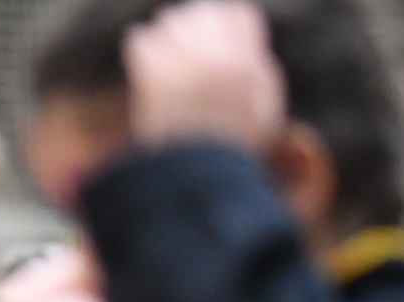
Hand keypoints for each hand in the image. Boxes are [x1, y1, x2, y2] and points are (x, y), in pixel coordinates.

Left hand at [126, 1, 284, 150]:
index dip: (227, 24)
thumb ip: (259, 69)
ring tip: (167, 59)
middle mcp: (216, 59)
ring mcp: (181, 67)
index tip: (217, 40)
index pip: (237, 14)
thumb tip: (244, 42)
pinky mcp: (149, 78)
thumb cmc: (227, 151)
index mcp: (247, 64)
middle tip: (186, 45)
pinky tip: (146, 66)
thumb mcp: (264, 109)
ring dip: (166, 36)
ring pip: (168, 22)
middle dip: (194, 26)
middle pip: (202, 11)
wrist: (190, 182)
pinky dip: (141, 49)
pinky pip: (139, 40)